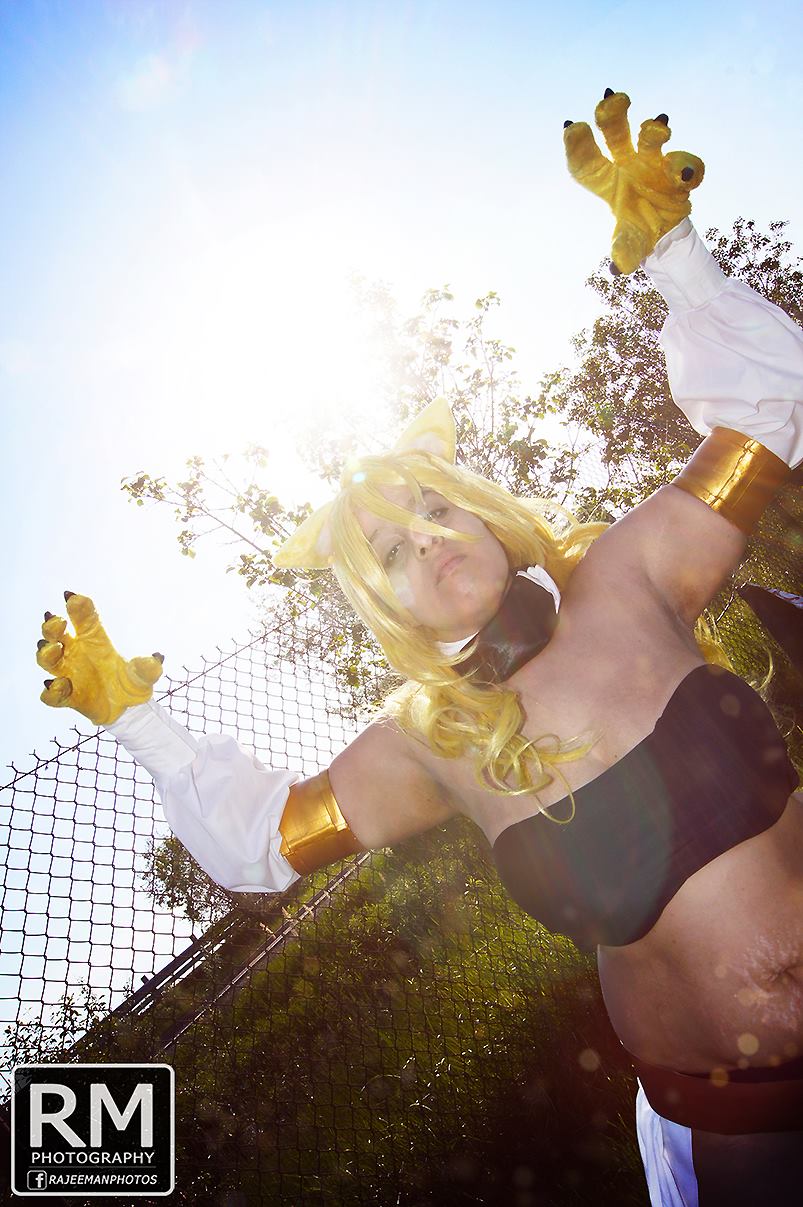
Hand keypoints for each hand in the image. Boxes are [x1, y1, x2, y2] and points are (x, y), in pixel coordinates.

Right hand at [37, 592, 163, 725]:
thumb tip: (156, 659)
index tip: (71, 597)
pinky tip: (62, 686)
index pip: (83, 618)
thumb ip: (147, 669)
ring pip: (46, 660)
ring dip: (47, 653)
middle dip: (51, 627)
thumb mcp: (144, 676)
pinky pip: (51, 695)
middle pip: (54, 635)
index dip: (76, 606)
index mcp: (94, 640)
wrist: (128, 712)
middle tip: (59, 621)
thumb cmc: (132, 684)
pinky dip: (53, 691)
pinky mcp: (68, 698)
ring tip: (56, 648)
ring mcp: (69, 675)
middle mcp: (76, 654)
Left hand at [564, 89, 704, 273]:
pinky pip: (686, 165)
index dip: (578, 147)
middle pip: (616, 135)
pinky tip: (687, 174)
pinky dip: (689, 167)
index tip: (570, 126)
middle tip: (611, 97)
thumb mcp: (631, 245)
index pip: (587, 164)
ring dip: (654, 131)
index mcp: (606, 182)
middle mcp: (628, 165)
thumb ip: (625, 250)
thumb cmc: (639, 232)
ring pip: (650, 139)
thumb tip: (617, 268)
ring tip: (659, 126)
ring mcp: (654, 164)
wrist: (667, 233)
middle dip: (612, 115)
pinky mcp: (679, 172)